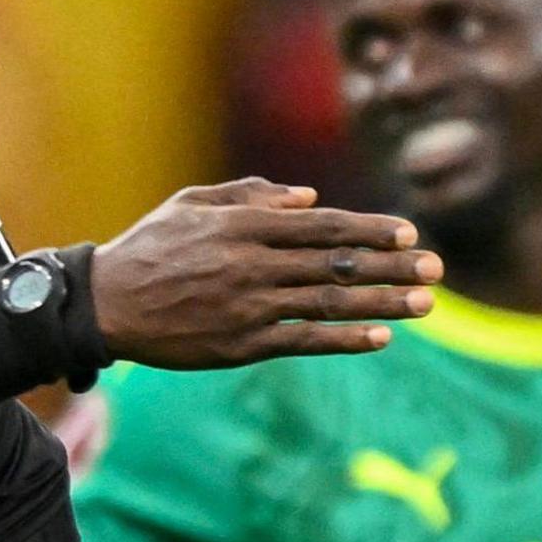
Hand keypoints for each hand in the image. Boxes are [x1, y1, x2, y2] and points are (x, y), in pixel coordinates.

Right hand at [91, 180, 443, 367]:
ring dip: (382, 302)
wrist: (106, 303)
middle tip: (436, 269)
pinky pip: (304, 341)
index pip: (323, 226)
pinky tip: (382, 338)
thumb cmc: (151, 247)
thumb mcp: (193, 203)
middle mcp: (253, 263)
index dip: (370, 229)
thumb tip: (309, 198)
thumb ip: (251, 195)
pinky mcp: (242, 345)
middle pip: (337, 262)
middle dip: (392, 265)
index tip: (409, 233)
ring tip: (425, 303)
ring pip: (330, 301)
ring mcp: (250, 306)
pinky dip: (345, 339)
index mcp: (244, 225)